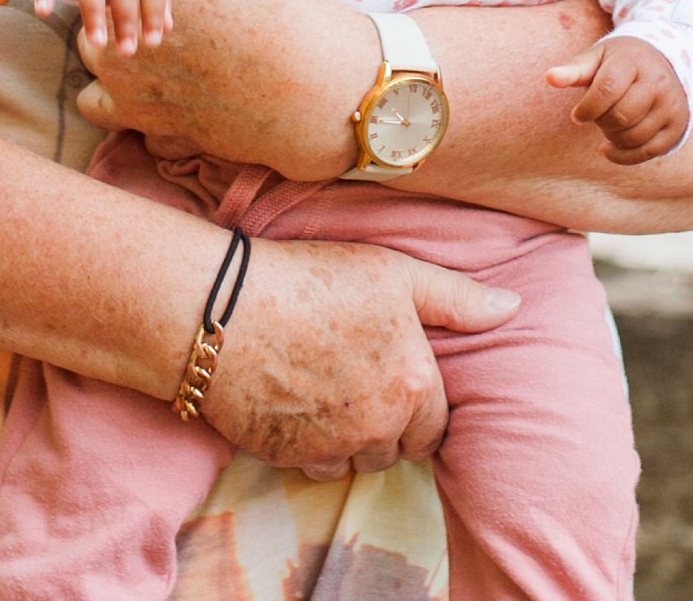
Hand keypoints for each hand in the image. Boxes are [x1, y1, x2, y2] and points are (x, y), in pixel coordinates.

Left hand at [76, 0, 359, 178]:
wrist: (302, 78)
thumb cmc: (263, 2)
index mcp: (127, 11)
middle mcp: (123, 64)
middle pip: (90, 47)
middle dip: (110, 37)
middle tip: (144, 30)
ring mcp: (142, 108)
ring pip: (93, 102)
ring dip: (111, 87)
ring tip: (144, 73)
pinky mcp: (169, 139)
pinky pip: (139, 135)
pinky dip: (150, 122)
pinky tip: (176, 102)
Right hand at [201, 237, 519, 474]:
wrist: (224, 307)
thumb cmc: (310, 279)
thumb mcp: (391, 271)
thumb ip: (454, 297)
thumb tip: (511, 308)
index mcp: (413, 385)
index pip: (436, 427)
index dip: (417, 404)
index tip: (393, 376)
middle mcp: (380, 427)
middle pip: (396, 448)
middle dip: (385, 424)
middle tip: (356, 378)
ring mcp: (332, 447)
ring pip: (354, 461)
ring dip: (348, 438)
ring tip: (323, 386)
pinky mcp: (288, 457)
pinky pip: (311, 464)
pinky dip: (308, 443)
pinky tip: (294, 400)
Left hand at [547, 36, 688, 164]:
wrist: (660, 62)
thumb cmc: (619, 61)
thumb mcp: (597, 57)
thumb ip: (574, 69)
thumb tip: (550, 77)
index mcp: (632, 61)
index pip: (606, 90)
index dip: (587, 108)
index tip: (577, 115)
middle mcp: (657, 82)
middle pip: (621, 116)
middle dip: (600, 121)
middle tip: (595, 115)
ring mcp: (670, 105)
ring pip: (633, 136)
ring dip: (612, 137)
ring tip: (607, 123)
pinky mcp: (676, 126)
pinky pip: (647, 152)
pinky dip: (623, 156)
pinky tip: (608, 149)